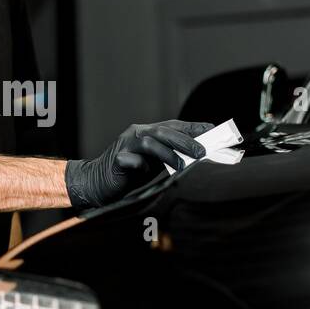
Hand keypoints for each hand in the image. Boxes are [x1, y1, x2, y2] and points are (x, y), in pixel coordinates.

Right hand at [64, 120, 213, 211]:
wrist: (97, 182)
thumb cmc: (129, 173)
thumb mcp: (155, 163)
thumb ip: (171, 155)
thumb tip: (199, 155)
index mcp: (146, 132)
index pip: (173, 126)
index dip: (192, 127)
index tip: (213, 129)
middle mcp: (136, 134)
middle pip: (163, 131)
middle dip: (185, 140)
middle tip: (202, 151)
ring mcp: (124, 146)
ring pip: (149, 142)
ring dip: (168, 154)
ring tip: (182, 166)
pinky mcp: (115, 160)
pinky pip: (130, 160)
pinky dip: (141, 164)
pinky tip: (147, 171)